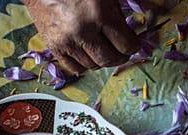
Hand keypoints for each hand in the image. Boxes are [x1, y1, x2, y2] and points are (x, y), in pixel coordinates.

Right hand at [24, 0, 139, 72]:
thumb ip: (119, 14)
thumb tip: (132, 33)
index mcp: (100, 14)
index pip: (126, 46)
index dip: (133, 45)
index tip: (132, 43)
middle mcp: (83, 31)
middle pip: (110, 59)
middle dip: (120, 56)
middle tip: (121, 51)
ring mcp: (66, 41)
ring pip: (94, 66)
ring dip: (102, 60)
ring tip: (103, 49)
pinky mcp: (53, 46)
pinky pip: (75, 68)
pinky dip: (84, 64)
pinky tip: (87, 53)